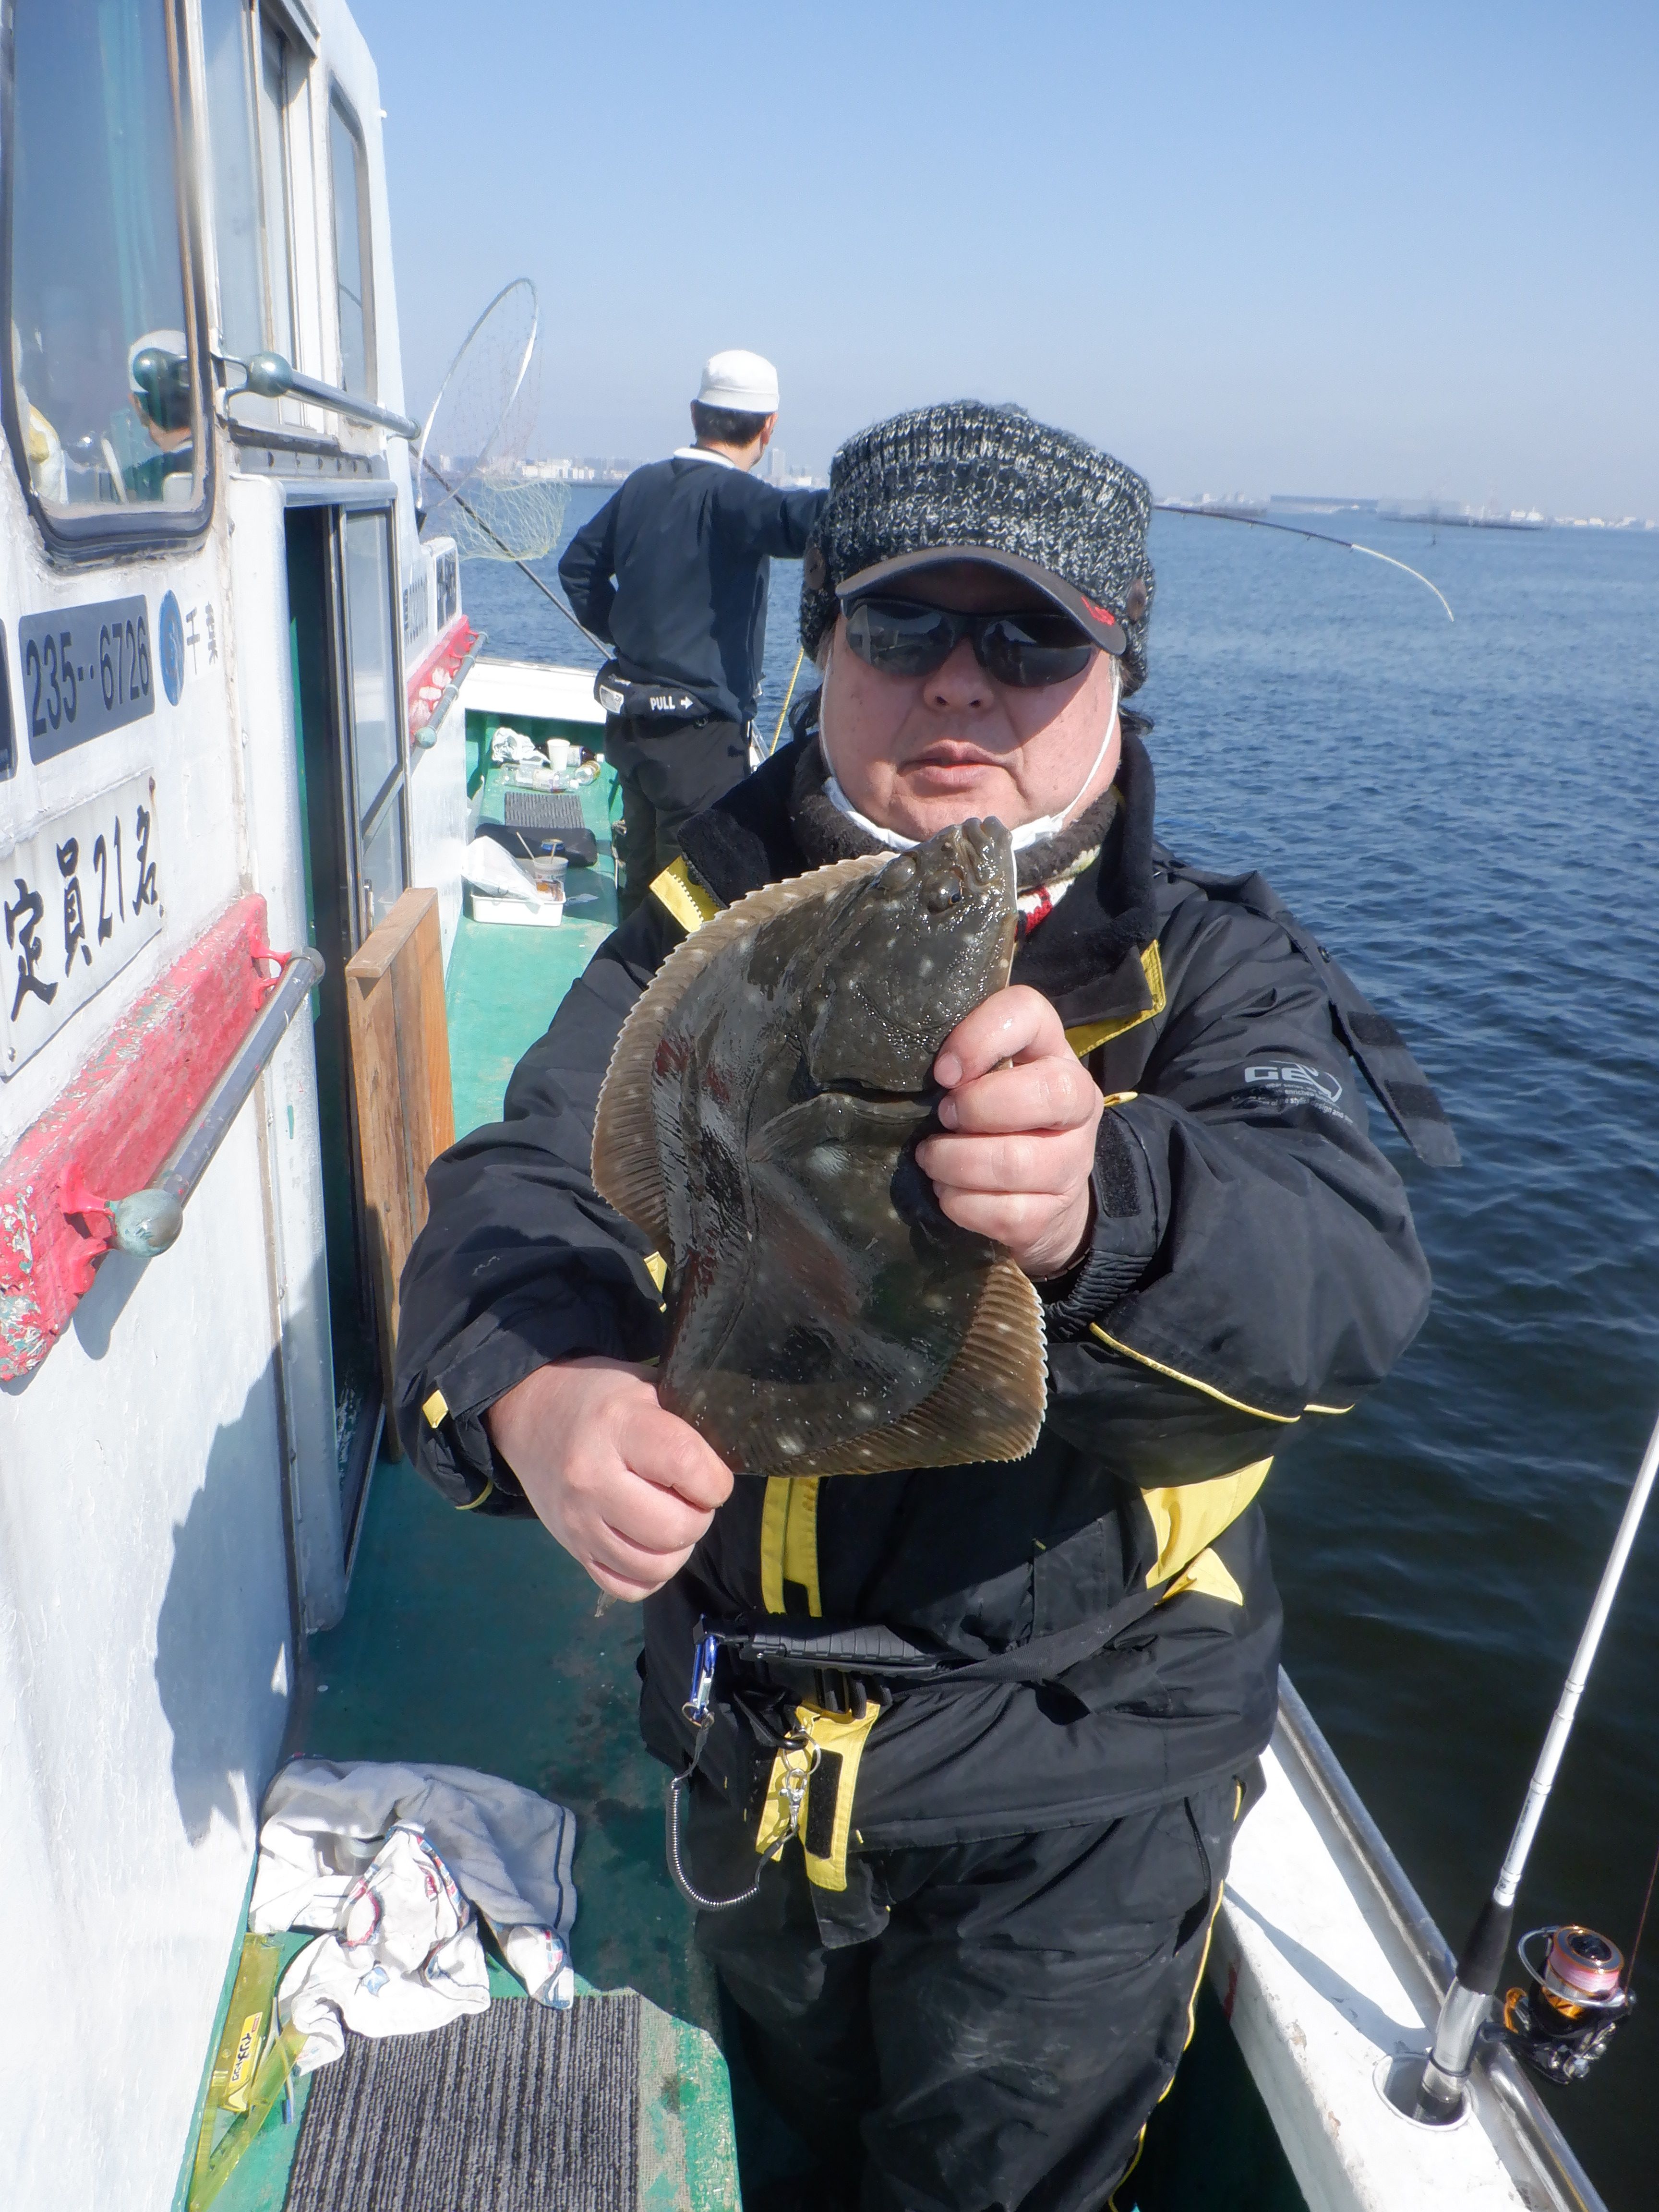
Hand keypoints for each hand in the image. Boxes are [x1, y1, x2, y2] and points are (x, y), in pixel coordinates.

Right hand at [486, 1358, 733, 1599]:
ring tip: (672, 1519)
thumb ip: (684, 1424)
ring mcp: (578, 1522)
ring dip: (678, 1548)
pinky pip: (627, 1587)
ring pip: (655, 1567)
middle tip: (693, 1498)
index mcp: (617, 1427)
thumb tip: (724, 1469)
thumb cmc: (599, 1398)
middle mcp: (592, 1480)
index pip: (686, 1466)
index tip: (713, 1477)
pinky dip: (650, 1574)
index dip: (715, 1480)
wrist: (530, 1415)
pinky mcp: (572, 1550)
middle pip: (674, 1528)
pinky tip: (649, 1544)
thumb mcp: (645, 1387)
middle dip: (700, 1516)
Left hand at [916, 985, 1102, 1280]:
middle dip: (977, 1108)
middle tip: (942, 1117)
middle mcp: (1077, 1102)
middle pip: (1047, 1092)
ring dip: (955, 1162)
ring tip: (932, 1159)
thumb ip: (963, 1063)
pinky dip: (961, 1204)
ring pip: (1015, 1162)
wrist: (1044, 1194)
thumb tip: (913, 1071)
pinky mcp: (1055, 1213)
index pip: (1029, 1013)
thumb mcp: (983, 1079)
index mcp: (1052, 1053)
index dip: (981, 1036)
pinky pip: (1002, 1213)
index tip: (943, 1072)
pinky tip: (949, 1193)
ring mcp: (1073, 1161)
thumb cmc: (997, 1119)